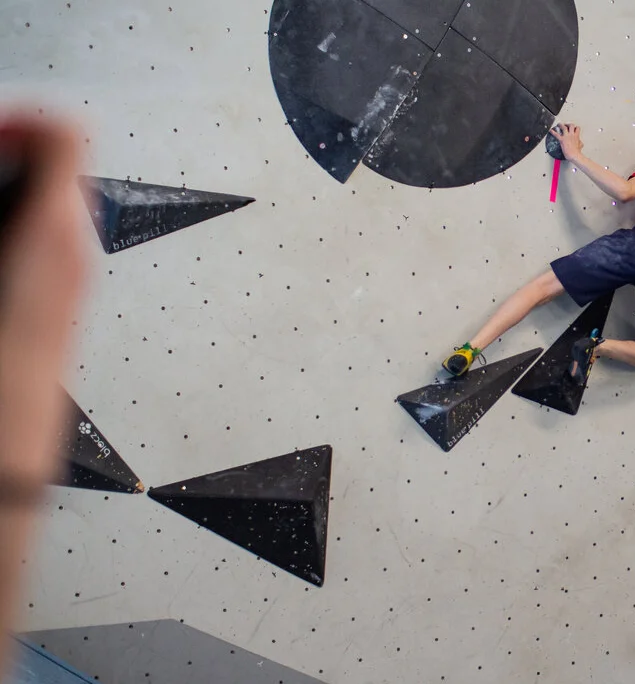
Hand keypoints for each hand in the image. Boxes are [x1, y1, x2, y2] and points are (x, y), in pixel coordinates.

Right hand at [0, 112, 88, 488]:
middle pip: (52, 172)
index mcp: (49, 231)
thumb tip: (2, 151)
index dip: (19, 120)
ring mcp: (72, 285)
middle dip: (4, 164)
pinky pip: (38, 252)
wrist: (2, 460)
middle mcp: (73, 253)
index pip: (63, 134)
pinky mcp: (59, 313)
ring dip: (6, 204)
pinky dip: (12, 238)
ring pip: (43, 214)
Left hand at [549, 123, 584, 161]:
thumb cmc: (577, 151)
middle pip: (571, 125)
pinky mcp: (562, 140)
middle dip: (568, 124)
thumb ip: (579, 141)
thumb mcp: (580, 145)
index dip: (575, 127)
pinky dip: (553, 132)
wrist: (574, 155)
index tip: (573, 127)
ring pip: (564, 127)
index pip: (577, 128)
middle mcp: (571, 135)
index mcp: (576, 136)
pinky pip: (556, 134)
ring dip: (561, 125)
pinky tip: (551, 130)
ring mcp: (566, 137)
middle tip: (566, 124)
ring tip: (559, 124)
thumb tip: (579, 142)